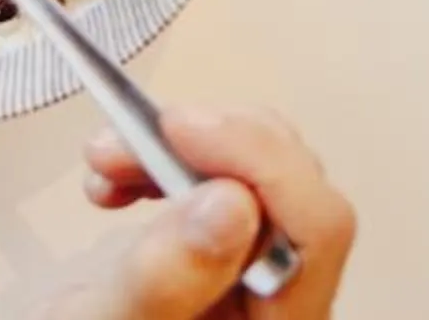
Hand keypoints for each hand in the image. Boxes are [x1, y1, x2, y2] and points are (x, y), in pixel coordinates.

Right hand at [40, 107, 356, 319]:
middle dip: (207, 148)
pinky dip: (168, 159)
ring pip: (255, 169)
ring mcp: (259, 269)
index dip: (259, 164)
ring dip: (178, 148)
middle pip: (292, 188)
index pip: (319, 229)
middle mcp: (286, 297)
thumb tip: (230, 202)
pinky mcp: (229, 244)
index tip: (182, 130)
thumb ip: (166, 281)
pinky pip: (223, 176)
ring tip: (110, 158)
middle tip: (133, 139)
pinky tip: (121, 176)